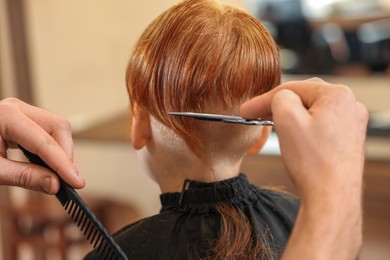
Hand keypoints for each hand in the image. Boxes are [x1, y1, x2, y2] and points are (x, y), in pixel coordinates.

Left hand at [0, 98, 84, 193]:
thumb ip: (24, 177)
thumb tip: (55, 184)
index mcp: (5, 116)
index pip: (44, 141)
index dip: (63, 164)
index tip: (77, 183)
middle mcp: (16, 108)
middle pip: (57, 127)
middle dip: (66, 154)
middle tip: (68, 180)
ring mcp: (20, 111)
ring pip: (56, 127)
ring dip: (61, 151)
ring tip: (59, 174)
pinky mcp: (21, 118)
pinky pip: (47, 130)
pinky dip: (53, 147)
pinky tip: (50, 164)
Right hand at [240, 78, 367, 257]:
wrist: (332, 197)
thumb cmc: (312, 163)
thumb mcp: (287, 121)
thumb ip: (279, 98)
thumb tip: (280, 98)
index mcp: (337, 95)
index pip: (292, 89)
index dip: (263, 100)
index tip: (246, 111)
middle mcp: (350, 105)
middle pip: (304, 97)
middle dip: (278, 106)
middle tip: (256, 115)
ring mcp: (352, 122)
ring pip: (312, 110)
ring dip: (291, 116)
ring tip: (274, 126)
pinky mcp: (349, 138)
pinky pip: (321, 123)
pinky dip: (304, 126)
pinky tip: (295, 138)